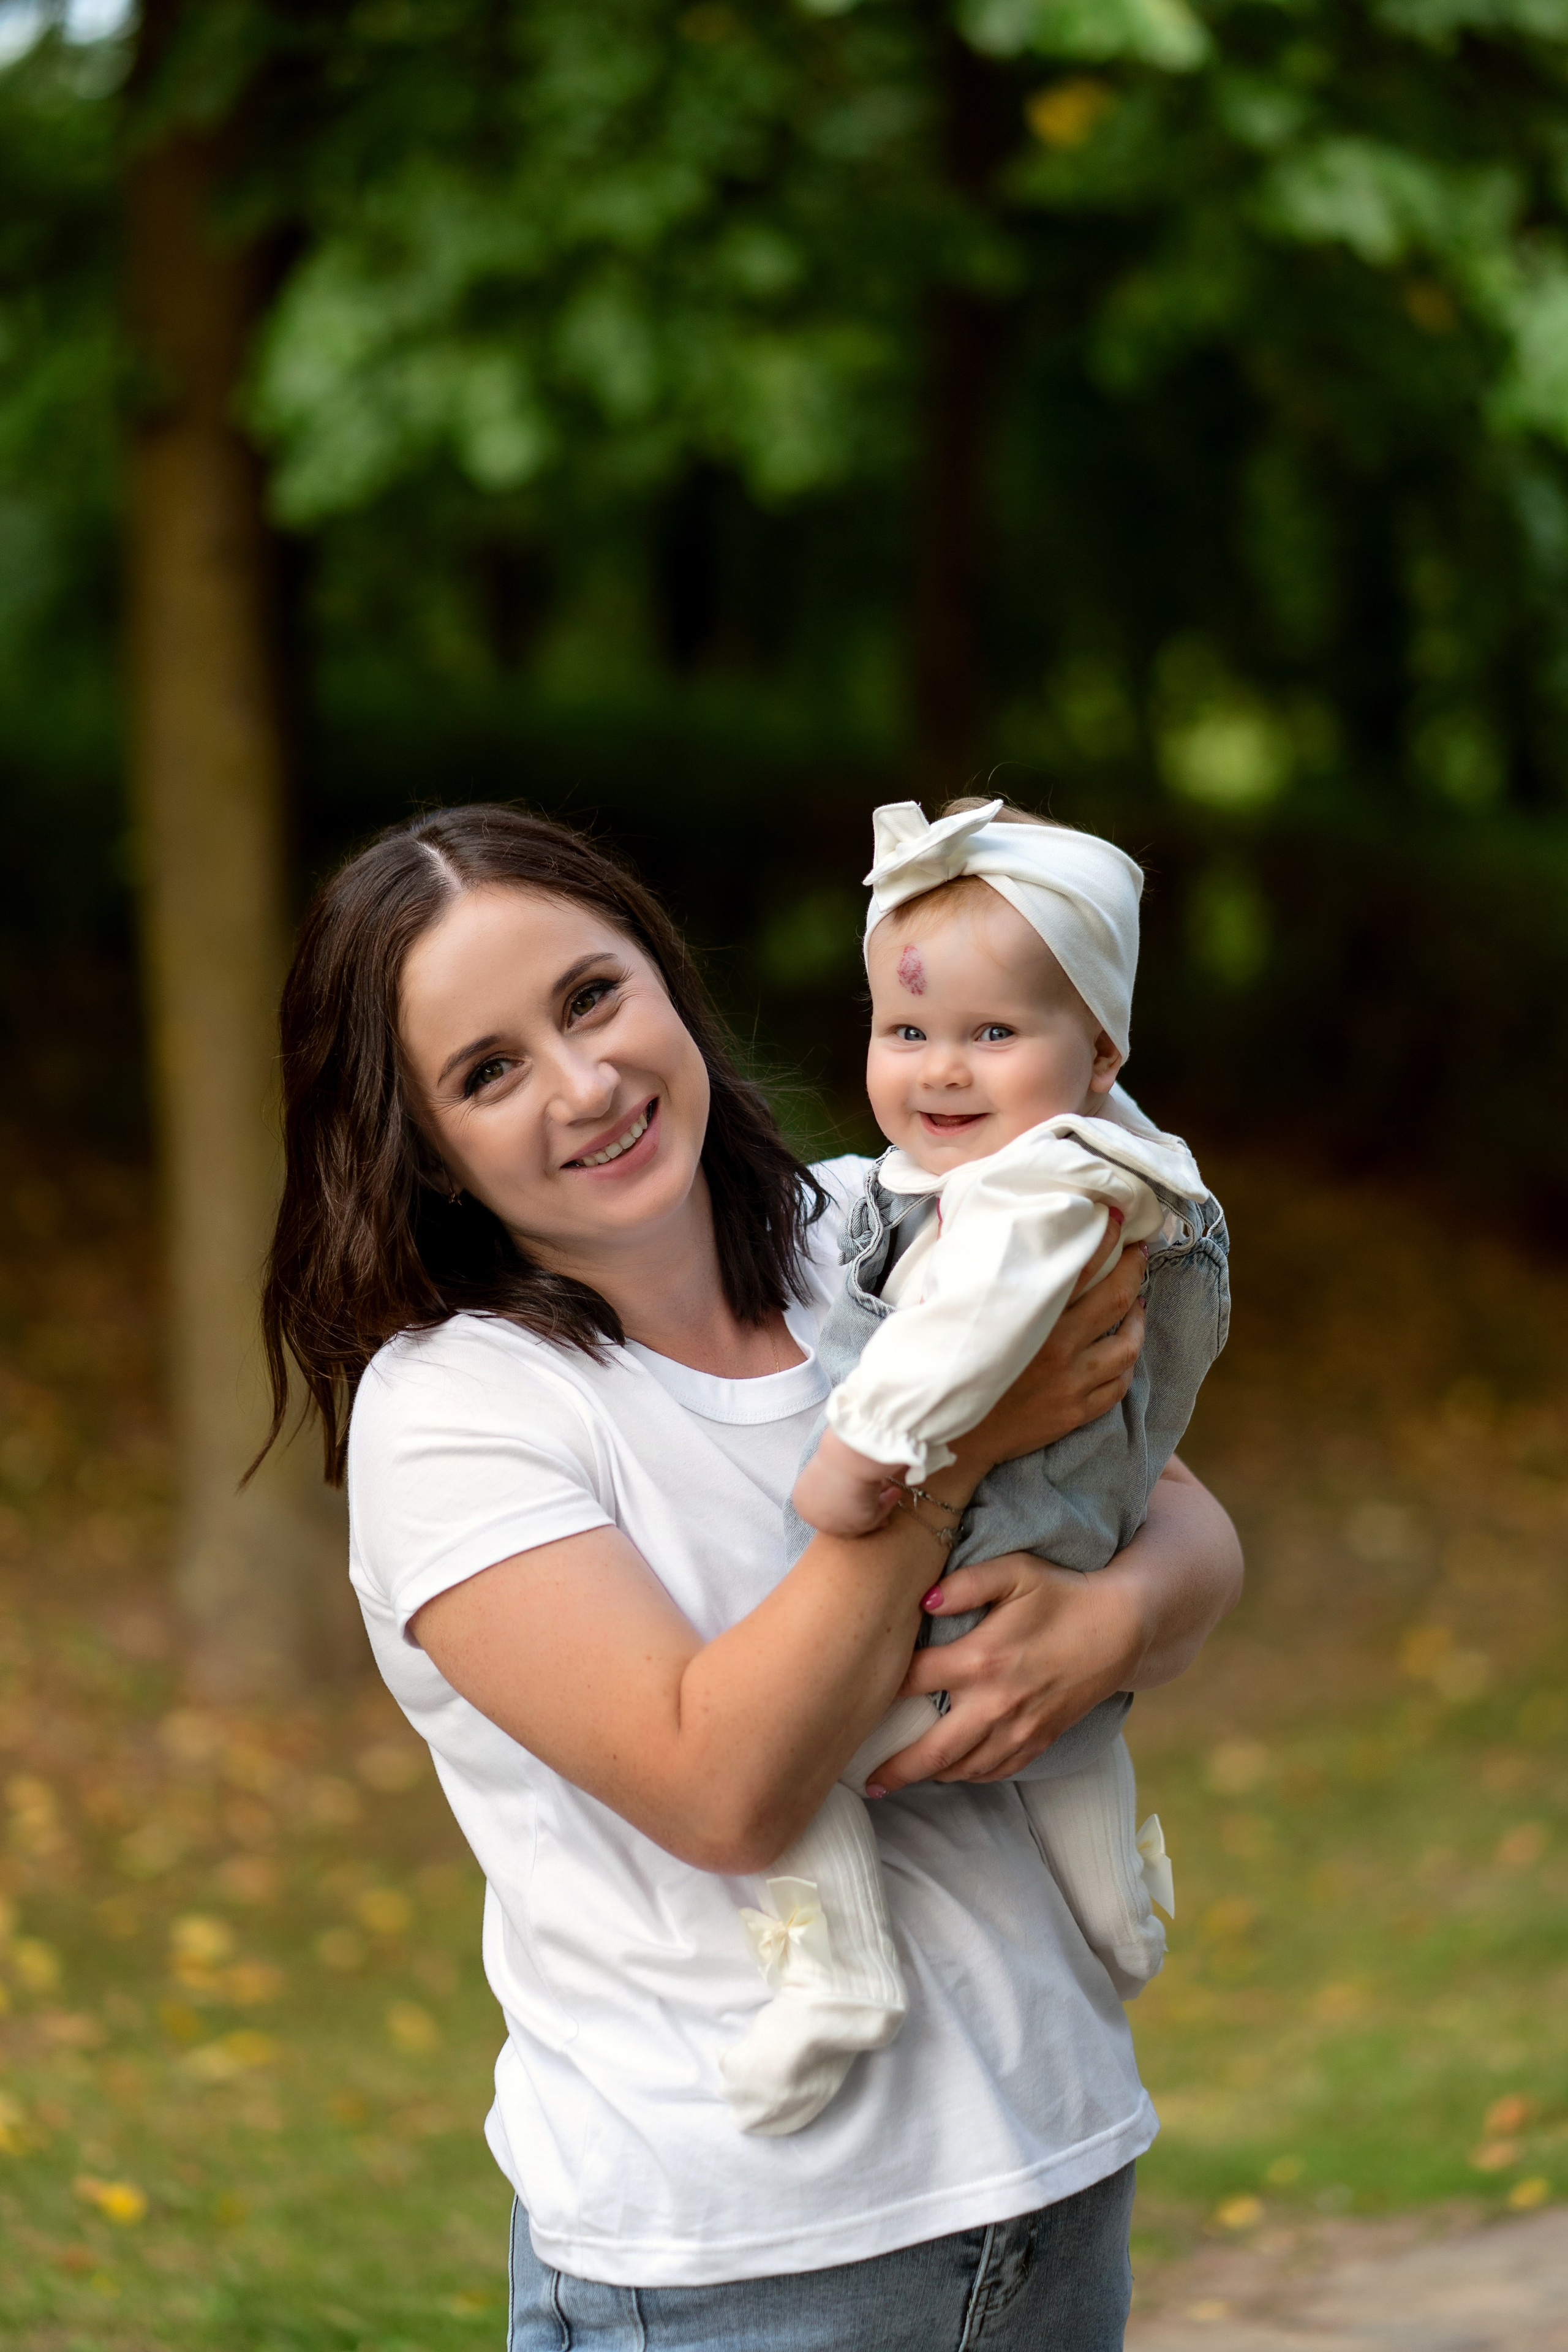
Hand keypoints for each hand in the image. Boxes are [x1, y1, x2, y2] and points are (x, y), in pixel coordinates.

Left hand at [791, 1428, 902, 1537]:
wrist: (846, 1457)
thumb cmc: (839, 1454)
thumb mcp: (834, 1469)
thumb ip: (840, 1484)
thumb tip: (857, 1490)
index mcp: (802, 1500)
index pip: (825, 1509)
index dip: (847, 1505)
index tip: (863, 1500)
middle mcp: (813, 1517)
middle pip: (842, 1520)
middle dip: (865, 1511)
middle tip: (884, 1501)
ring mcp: (831, 1526)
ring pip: (859, 1521)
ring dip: (879, 1506)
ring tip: (893, 1490)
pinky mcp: (852, 1530)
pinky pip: (873, 1520)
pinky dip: (886, 1506)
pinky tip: (895, 1491)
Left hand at [869, 1550, 1145, 1788]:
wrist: (1123, 1626)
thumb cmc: (1062, 1592)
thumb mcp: (1015, 1571)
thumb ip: (965, 1583)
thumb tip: (921, 1599)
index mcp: (982, 1659)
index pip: (913, 1681)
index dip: (878, 1690)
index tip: (850, 1700)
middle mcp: (997, 1701)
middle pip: (934, 1750)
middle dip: (896, 1770)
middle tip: (866, 1784)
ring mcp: (1021, 1726)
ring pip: (966, 1768)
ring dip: (931, 1777)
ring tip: (900, 1781)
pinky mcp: (1041, 1738)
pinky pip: (999, 1770)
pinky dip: (972, 1776)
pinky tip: (954, 1772)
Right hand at [949, 1227, 1147, 1487]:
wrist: (950, 1442)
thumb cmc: (947, 1373)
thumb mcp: (956, 1320)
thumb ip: (980, 1286)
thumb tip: (993, 1249)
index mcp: (1029, 1320)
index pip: (1079, 1267)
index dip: (1104, 1239)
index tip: (1116, 1218)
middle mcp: (1059, 1350)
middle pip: (1115, 1299)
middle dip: (1132, 1270)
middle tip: (1137, 1253)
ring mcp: (1072, 1384)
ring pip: (1127, 1346)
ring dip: (1138, 1320)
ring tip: (1137, 1304)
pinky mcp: (1075, 1412)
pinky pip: (1118, 1386)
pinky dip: (1126, 1365)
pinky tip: (1122, 1351)